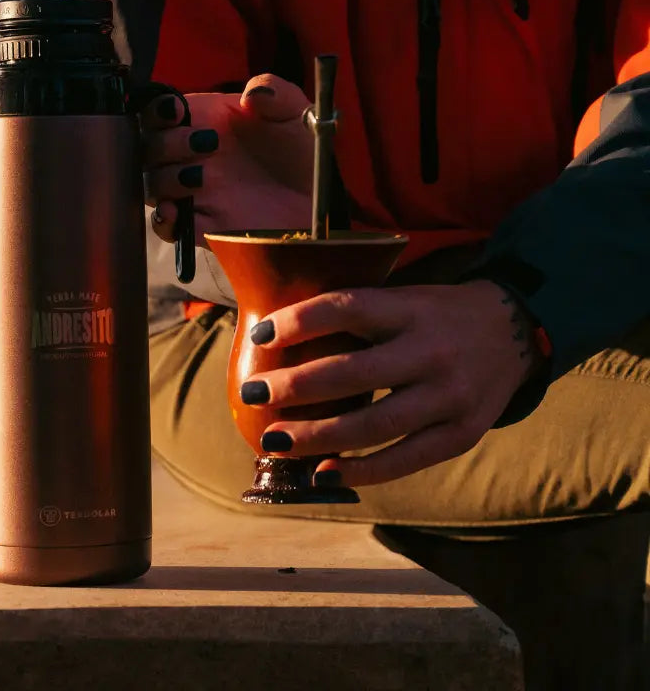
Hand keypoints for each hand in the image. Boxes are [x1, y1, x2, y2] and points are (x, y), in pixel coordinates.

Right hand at [140, 74, 314, 244]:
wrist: (319, 203)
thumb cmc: (303, 153)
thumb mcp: (297, 113)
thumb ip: (277, 93)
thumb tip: (250, 95)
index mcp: (206, 120)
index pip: (160, 110)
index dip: (158, 110)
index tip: (177, 112)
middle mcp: (192, 155)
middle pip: (149, 147)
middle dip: (165, 144)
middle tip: (205, 144)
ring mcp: (194, 192)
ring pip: (152, 184)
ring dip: (165, 179)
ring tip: (198, 178)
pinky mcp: (202, 226)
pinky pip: (166, 227)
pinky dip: (163, 221)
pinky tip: (175, 212)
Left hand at [243, 281, 545, 484]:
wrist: (517, 331)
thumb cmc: (436, 315)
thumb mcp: (403, 298)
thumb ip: (355, 314)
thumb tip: (278, 336)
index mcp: (411, 310)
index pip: (347, 309)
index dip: (299, 322)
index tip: (260, 335)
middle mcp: (432, 351)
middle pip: (352, 373)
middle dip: (295, 386)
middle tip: (253, 392)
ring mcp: (450, 396)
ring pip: (373, 424)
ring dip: (317, 436)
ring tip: (274, 441)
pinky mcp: (462, 434)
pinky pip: (404, 460)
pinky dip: (361, 470)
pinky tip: (323, 473)